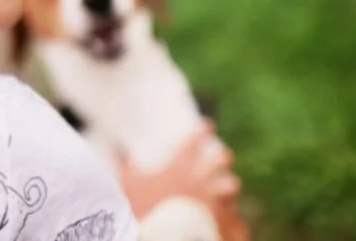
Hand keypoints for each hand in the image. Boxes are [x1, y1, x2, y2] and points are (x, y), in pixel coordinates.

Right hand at [116, 120, 241, 218]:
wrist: (160, 237)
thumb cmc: (142, 211)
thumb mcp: (128, 186)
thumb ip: (126, 167)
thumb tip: (121, 153)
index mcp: (178, 169)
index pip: (193, 142)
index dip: (202, 130)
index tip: (207, 126)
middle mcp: (199, 181)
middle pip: (221, 159)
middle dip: (222, 156)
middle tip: (219, 157)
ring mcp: (212, 202)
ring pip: (232, 185)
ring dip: (228, 185)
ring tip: (225, 188)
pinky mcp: (220, 222)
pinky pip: (234, 216)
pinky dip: (231, 216)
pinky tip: (228, 217)